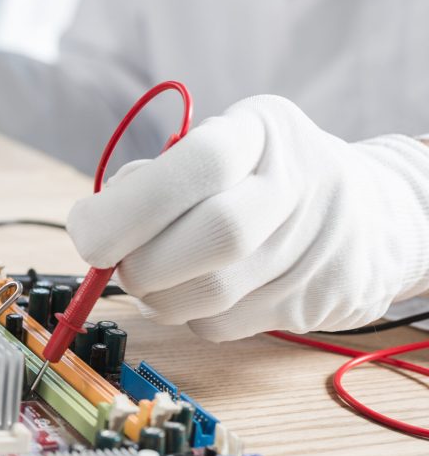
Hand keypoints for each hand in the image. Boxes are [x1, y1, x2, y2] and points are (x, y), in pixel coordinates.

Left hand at [67, 95, 428, 340]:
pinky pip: (220, 325)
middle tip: (111, 260)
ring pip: (211, 294)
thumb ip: (157, 174)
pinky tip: (194, 290)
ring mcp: (313, 247)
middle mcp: (299, 184)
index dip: (129, 205)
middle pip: (216, 235)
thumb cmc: (258, 174)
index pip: (199, 163)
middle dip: (140, 261)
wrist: (368, 213)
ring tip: (149, 274)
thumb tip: (97, 221)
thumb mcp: (219, 142)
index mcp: (263, 130)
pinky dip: (186, 315)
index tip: (86, 228)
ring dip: (155, 295)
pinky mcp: (310, 303)